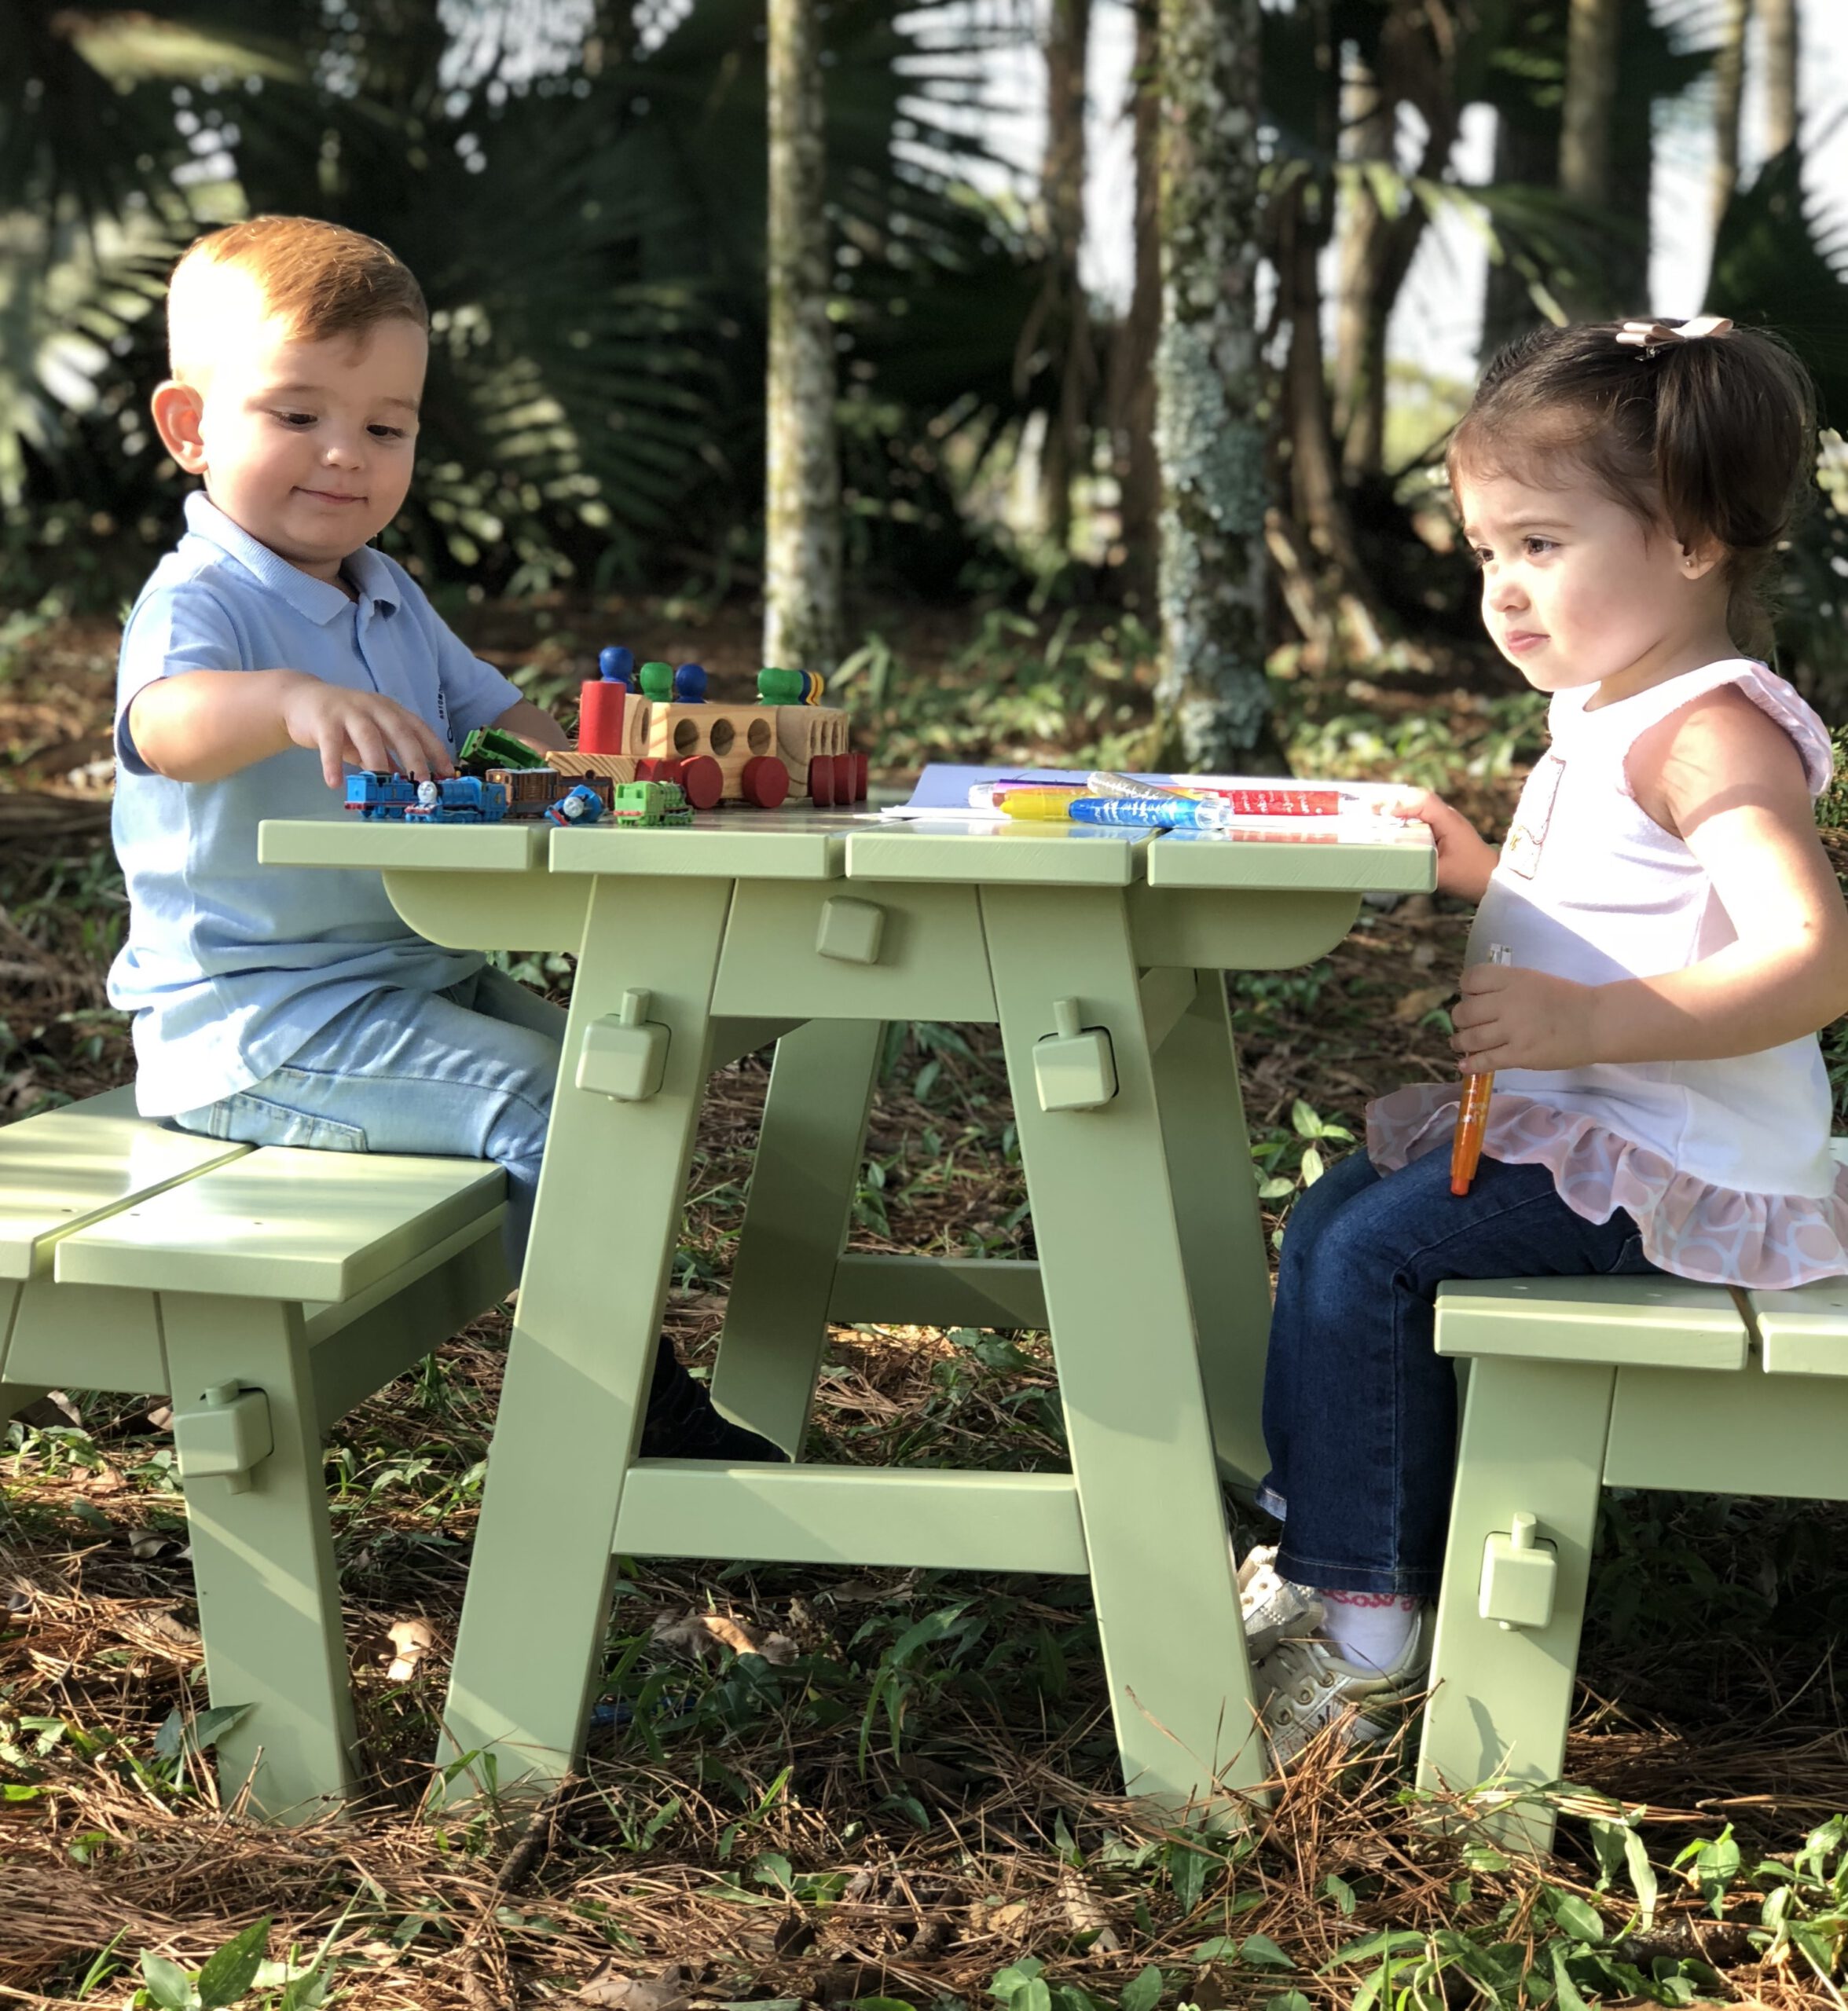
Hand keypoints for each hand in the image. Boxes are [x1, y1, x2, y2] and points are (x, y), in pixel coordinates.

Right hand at [279, 675, 454, 789]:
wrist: (302, 700)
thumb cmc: (344, 723)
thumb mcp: (372, 739)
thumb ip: (390, 758)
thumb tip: (411, 783)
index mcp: (391, 711)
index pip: (419, 729)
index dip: (436, 750)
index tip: (448, 772)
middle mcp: (374, 707)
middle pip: (399, 731)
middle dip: (414, 757)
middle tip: (422, 782)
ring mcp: (349, 711)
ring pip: (368, 736)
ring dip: (377, 762)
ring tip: (382, 786)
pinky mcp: (323, 719)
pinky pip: (330, 743)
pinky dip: (332, 764)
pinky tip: (335, 783)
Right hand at [1373, 787, 1497, 900]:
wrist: (1493, 880)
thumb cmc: (1469, 877)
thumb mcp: (1440, 874)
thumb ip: (1415, 866)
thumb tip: (1388, 859)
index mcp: (1449, 822)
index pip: (1423, 801)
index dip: (1401, 804)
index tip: (1382, 813)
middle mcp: (1447, 815)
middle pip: (1417, 796)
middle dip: (1392, 799)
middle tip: (1368, 808)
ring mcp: (1445, 820)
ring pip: (1417, 802)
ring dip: (1396, 805)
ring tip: (1372, 811)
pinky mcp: (1441, 827)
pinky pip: (1420, 813)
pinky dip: (1403, 813)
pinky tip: (1388, 821)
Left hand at [1451, 964, 1600, 1073]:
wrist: (1596, 1022)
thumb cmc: (1569, 999)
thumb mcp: (1534, 980)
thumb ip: (1507, 987)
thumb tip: (1478, 998)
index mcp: (1513, 979)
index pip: (1471, 979)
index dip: (1466, 988)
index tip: (1471, 996)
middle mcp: (1508, 1003)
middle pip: (1465, 1011)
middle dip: (1461, 1018)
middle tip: (1466, 1023)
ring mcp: (1512, 1031)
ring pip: (1470, 1038)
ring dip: (1460, 1041)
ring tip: (1459, 1043)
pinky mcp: (1519, 1055)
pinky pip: (1486, 1061)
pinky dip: (1470, 1064)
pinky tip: (1464, 1065)